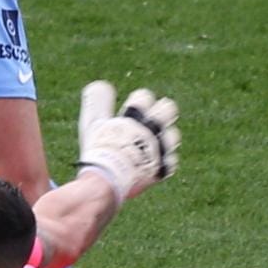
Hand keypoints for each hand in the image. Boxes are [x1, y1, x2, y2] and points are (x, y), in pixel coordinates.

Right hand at [77, 81, 178, 201]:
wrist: (106, 182)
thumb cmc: (99, 150)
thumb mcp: (93, 122)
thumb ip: (98, 101)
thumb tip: (101, 84)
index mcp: (136, 115)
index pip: (145, 96)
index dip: (139, 101)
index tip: (133, 108)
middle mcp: (153, 130)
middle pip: (169, 109)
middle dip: (162, 112)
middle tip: (151, 120)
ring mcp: (160, 150)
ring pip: (173, 135)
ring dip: (164, 137)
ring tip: (150, 143)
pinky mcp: (163, 169)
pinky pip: (171, 161)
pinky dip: (164, 161)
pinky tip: (152, 161)